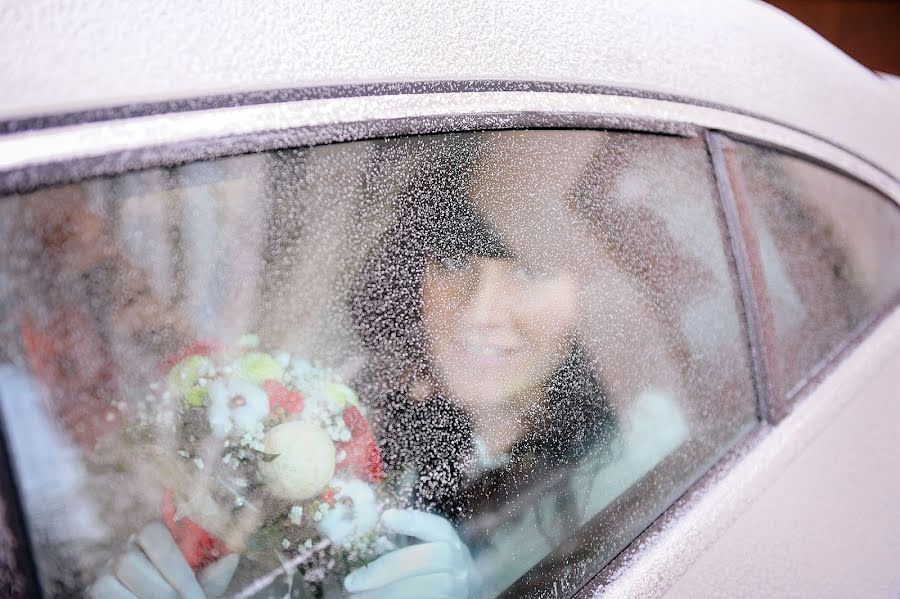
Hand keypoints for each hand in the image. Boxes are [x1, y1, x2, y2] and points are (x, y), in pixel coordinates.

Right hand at [89, 522, 238, 598]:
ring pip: (113, 579)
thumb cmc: (187, 593)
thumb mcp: (204, 585)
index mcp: (156, 535)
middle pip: (131, 560)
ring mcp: (108, 569)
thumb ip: (216, 573)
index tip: (196, 595)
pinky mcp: (97, 589)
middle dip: (162, 590)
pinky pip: (105, 594)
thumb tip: (232, 557)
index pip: (153, 533)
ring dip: (146, 597)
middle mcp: (128, 548)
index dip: (176, 568)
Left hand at [344, 508, 477, 598]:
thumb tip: (368, 528)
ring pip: (425, 588)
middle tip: (352, 582)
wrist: (445, 596)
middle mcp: (461, 565)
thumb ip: (400, 543)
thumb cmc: (425, 574)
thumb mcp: (419, 554)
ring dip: (388, 592)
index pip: (438, 527)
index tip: (386, 517)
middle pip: (426, 559)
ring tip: (359, 596)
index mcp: (451, 544)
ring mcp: (459, 589)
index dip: (413, 521)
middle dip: (386, 569)